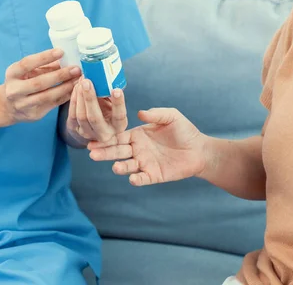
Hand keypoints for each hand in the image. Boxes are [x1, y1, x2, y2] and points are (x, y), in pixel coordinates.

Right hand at [2, 49, 81, 124]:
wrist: (8, 107)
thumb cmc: (21, 83)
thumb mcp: (26, 72)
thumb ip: (44, 66)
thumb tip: (64, 59)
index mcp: (12, 74)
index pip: (27, 64)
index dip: (44, 57)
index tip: (61, 52)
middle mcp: (15, 90)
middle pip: (39, 83)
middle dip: (60, 75)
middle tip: (76, 69)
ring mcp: (23, 104)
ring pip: (47, 96)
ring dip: (65, 87)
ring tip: (78, 79)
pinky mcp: (34, 114)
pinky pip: (53, 104)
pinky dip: (65, 96)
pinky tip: (75, 90)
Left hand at [66, 79, 127, 143]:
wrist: (93, 126)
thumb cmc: (106, 111)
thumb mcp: (113, 104)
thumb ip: (110, 95)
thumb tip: (104, 78)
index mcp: (118, 126)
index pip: (119, 116)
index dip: (118, 103)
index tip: (116, 90)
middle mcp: (104, 133)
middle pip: (95, 118)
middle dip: (90, 98)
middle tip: (87, 82)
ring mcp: (88, 133)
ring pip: (82, 116)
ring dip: (80, 96)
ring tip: (81, 81)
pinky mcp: (75, 130)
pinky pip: (72, 114)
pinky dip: (74, 99)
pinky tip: (76, 88)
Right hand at [88, 108, 208, 185]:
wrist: (200, 150)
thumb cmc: (185, 131)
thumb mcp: (171, 117)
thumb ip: (156, 114)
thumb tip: (139, 113)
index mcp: (137, 135)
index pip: (118, 136)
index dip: (106, 139)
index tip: (92, 140)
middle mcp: (137, 149)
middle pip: (117, 151)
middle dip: (105, 153)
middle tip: (92, 154)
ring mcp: (144, 163)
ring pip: (127, 166)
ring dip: (120, 167)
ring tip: (116, 167)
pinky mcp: (154, 175)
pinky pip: (142, 178)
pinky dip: (136, 179)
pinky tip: (133, 178)